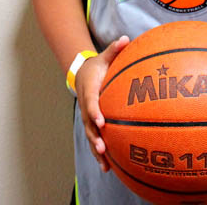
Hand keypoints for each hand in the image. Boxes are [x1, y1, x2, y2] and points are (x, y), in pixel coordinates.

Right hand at [75, 36, 129, 171]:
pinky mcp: (92, 124)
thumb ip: (114, 49)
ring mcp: (88, 116)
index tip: (102, 120)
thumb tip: (125, 39)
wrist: (82, 74)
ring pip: (91, 135)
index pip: (91, 102)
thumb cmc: (98, 66)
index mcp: (90, 90)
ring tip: (105, 162)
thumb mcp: (104, 56)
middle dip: (95, 136)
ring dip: (96, 149)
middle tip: (103, 146)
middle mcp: (87, 106)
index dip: (95, 111)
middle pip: (89, 124)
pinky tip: (108, 167)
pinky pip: (95, 138)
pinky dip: (100, 152)